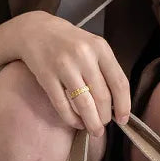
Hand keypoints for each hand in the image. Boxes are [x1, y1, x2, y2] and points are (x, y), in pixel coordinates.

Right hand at [16, 11, 131, 138]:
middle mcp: (84, 56)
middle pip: (102, 97)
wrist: (35, 30)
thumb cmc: (69, 42)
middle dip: (105, 117)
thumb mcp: (92, 46)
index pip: (119, 82)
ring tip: (94, 130)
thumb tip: (117, 104)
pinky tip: (76, 123)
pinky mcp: (46, 76)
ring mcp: (64, 66)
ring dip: (91, 122)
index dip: (123, 105)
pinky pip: (62, 105)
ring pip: (83, 104)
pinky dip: (71, 119)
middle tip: (104, 125)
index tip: (123, 119)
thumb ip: (105, 69)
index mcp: (100, 48)